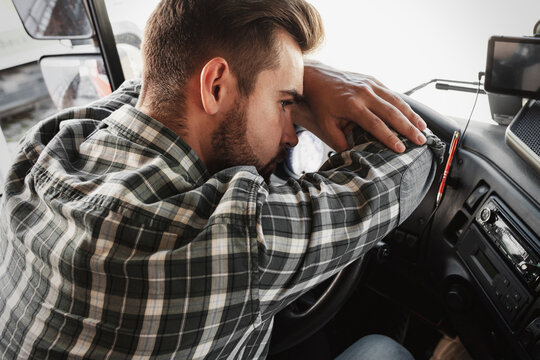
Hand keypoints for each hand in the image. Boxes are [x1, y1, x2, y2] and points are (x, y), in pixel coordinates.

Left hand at [298, 61, 426, 152]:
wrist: (317, 77)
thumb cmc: (321, 103)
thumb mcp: (325, 124)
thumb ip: (338, 141)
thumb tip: (352, 156)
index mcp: (352, 105)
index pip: (375, 124)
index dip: (389, 137)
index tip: (401, 149)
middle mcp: (364, 93)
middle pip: (391, 112)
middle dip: (408, 128)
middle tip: (420, 140)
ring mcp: (370, 85)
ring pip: (396, 101)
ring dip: (411, 115)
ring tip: (423, 129)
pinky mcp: (373, 80)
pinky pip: (392, 94)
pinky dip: (404, 105)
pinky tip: (412, 115)